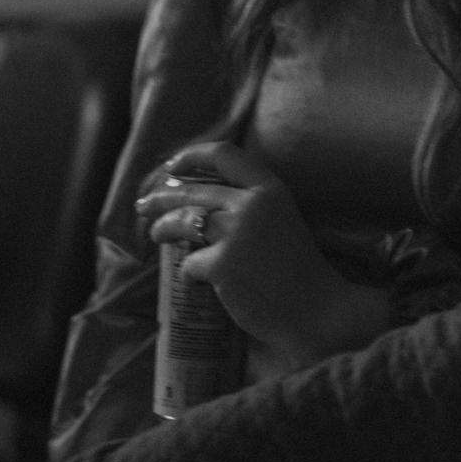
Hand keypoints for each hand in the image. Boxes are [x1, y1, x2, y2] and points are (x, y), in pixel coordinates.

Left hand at [135, 141, 387, 372]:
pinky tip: (194, 279)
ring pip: (183, 221)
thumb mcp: (279, 218)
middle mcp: (252, 202)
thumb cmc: (297, 267)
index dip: (192, 156)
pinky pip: (190, 263)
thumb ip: (248, 203)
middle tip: (144, 204)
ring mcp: (236, 232)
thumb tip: (198, 199)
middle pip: (194, 190)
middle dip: (162, 197)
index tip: (173, 166)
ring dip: (162, 228)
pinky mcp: (223, 264)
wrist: (316, 308)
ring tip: (155, 234)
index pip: (224, 154)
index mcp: (269, 186)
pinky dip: (190, 272)